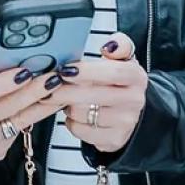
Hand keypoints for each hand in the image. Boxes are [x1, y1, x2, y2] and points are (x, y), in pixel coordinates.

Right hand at [0, 59, 58, 162]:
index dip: (4, 82)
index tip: (25, 71)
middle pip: (6, 107)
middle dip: (32, 91)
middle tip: (52, 76)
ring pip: (18, 121)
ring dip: (42, 104)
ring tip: (58, 87)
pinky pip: (21, 131)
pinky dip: (37, 115)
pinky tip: (50, 102)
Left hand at [49, 33, 146, 152]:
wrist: (131, 114)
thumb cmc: (119, 83)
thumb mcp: (123, 60)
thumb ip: (119, 45)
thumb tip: (110, 46)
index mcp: (136, 76)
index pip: (112, 72)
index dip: (86, 71)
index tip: (64, 69)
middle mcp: (134, 100)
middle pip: (92, 94)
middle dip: (64, 89)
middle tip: (48, 84)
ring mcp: (125, 122)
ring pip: (82, 113)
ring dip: (66, 105)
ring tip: (64, 98)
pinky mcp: (113, 139)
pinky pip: (80, 130)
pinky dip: (70, 122)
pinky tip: (73, 114)